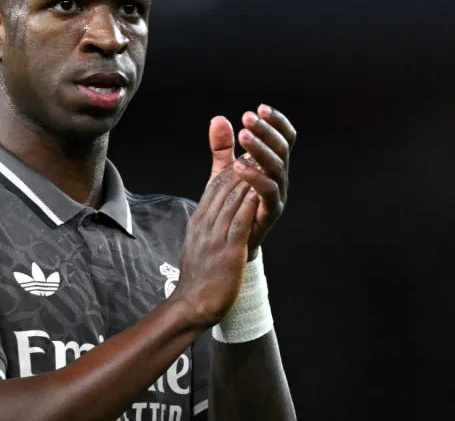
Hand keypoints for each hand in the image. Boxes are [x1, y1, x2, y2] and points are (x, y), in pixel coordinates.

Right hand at [174, 166, 260, 328]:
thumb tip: (215, 206)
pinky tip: (257, 194)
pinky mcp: (228, 252)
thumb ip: (208, 220)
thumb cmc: (200, 275)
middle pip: (223, 188)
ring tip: (261, 163)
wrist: (193, 304)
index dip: (231, 167)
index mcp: (199, 220)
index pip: (214, 186)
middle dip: (242, 167)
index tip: (247, 153)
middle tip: (258, 149)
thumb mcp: (200, 241)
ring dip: (248, 181)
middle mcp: (205, 224)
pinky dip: (247, 207)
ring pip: (232, 202)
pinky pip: (238, 225)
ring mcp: (215, 237)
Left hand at [208, 105, 296, 250]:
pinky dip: (255, 177)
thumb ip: (222, 148)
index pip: (283, 138)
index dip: (276, 122)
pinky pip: (268, 192)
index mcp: (272, 165)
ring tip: (243, 135)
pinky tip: (238, 166)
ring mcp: (277, 195)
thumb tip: (218, 118)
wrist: (228, 242)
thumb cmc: (231, 204)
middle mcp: (280, 178)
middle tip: (248, 117)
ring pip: (276, 167)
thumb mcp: (223, 172)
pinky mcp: (270, 213)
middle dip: (266, 131)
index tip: (259, 107)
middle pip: (281, 148)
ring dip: (260, 149)